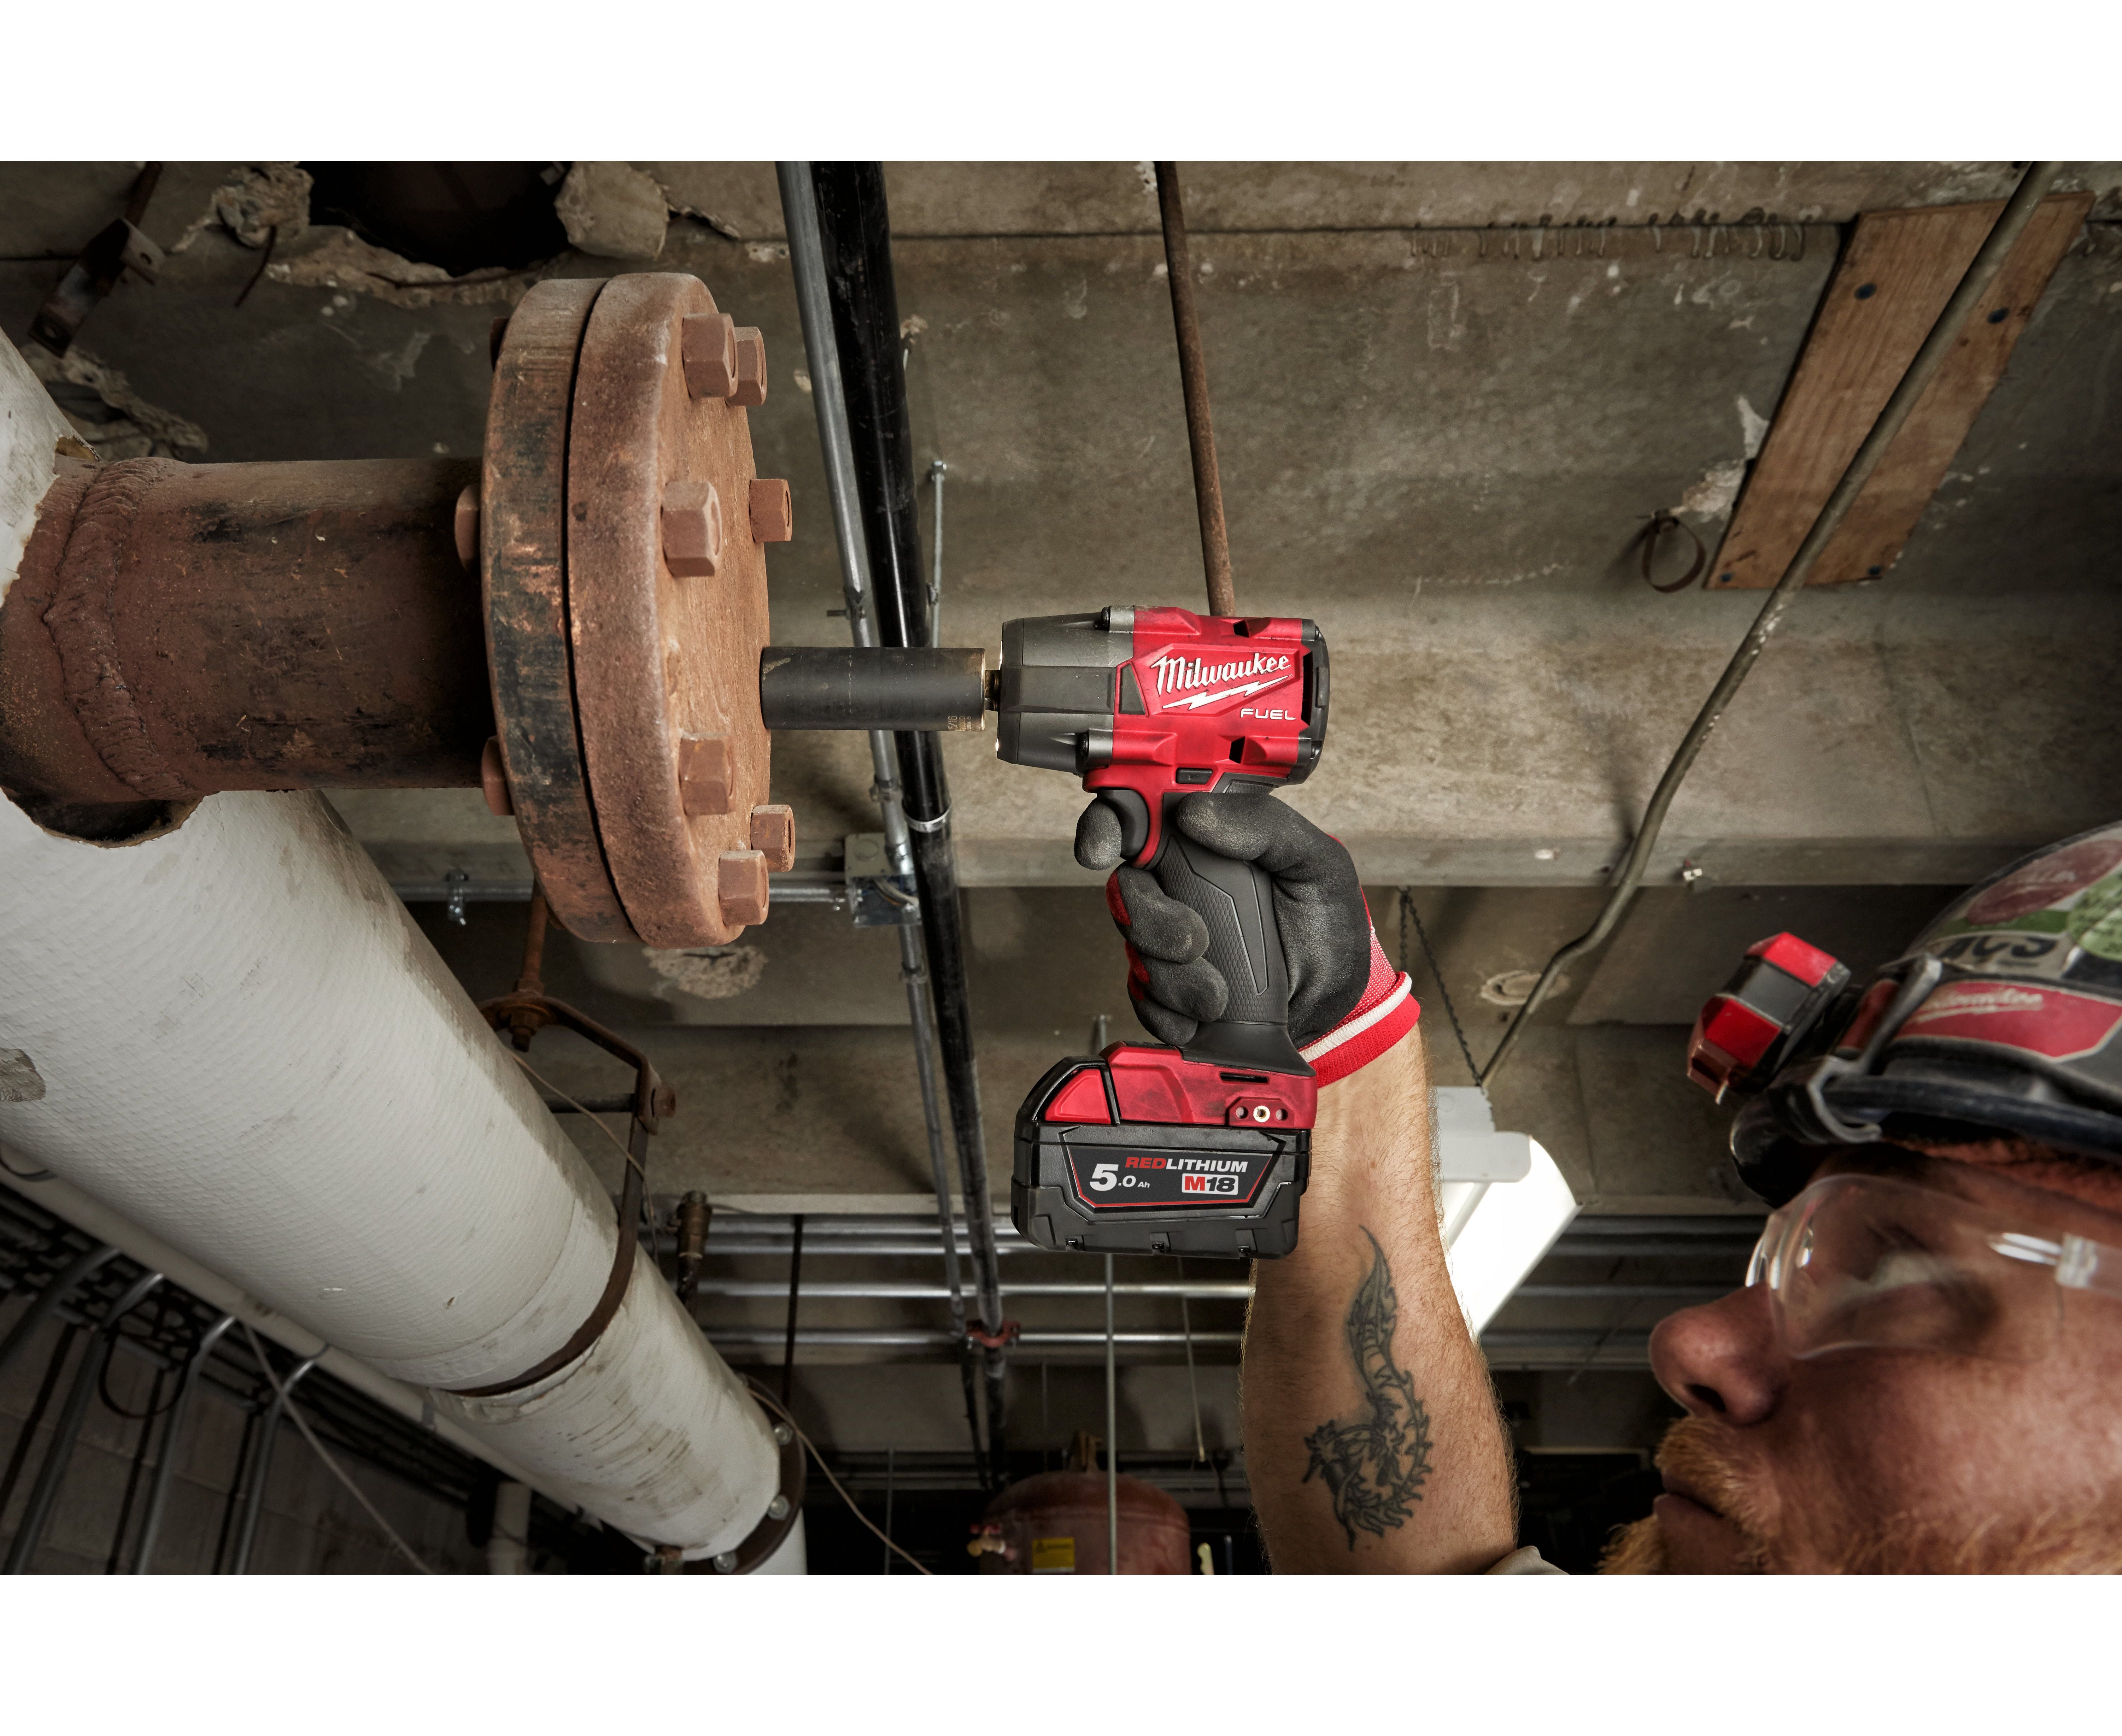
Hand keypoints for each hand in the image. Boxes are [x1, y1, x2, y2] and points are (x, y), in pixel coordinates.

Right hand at [1075, 791, 1418, 1081]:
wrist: (1338, 998)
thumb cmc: (1327, 920)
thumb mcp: (1316, 861)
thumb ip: (1264, 826)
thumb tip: (1195, 813)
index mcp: (1204, 845)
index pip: (1136, 820)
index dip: (1105, 827)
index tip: (1101, 848)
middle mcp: (1178, 889)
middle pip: (1125, 891)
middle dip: (1149, 919)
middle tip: (1194, 941)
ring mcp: (1170, 941)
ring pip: (1134, 949)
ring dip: (1171, 977)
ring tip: (1219, 995)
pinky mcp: (1169, 991)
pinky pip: (1145, 1001)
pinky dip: (1169, 1013)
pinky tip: (1201, 1017)